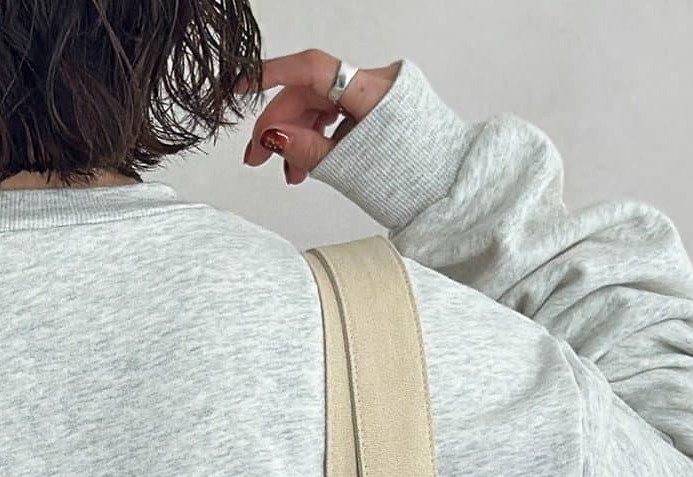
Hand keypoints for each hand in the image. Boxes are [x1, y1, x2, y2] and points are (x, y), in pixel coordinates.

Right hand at [239, 54, 400, 184]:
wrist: (450, 191)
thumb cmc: (411, 181)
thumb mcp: (349, 168)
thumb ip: (306, 149)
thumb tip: (269, 136)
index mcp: (373, 91)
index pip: (312, 70)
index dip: (272, 74)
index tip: (242, 86)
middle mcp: (375, 84)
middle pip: (312, 93)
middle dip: (280, 126)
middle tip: (257, 160)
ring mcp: (378, 95)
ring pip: (322, 107)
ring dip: (298, 137)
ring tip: (289, 175)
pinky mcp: (378, 109)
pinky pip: (339, 116)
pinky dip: (320, 138)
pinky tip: (307, 166)